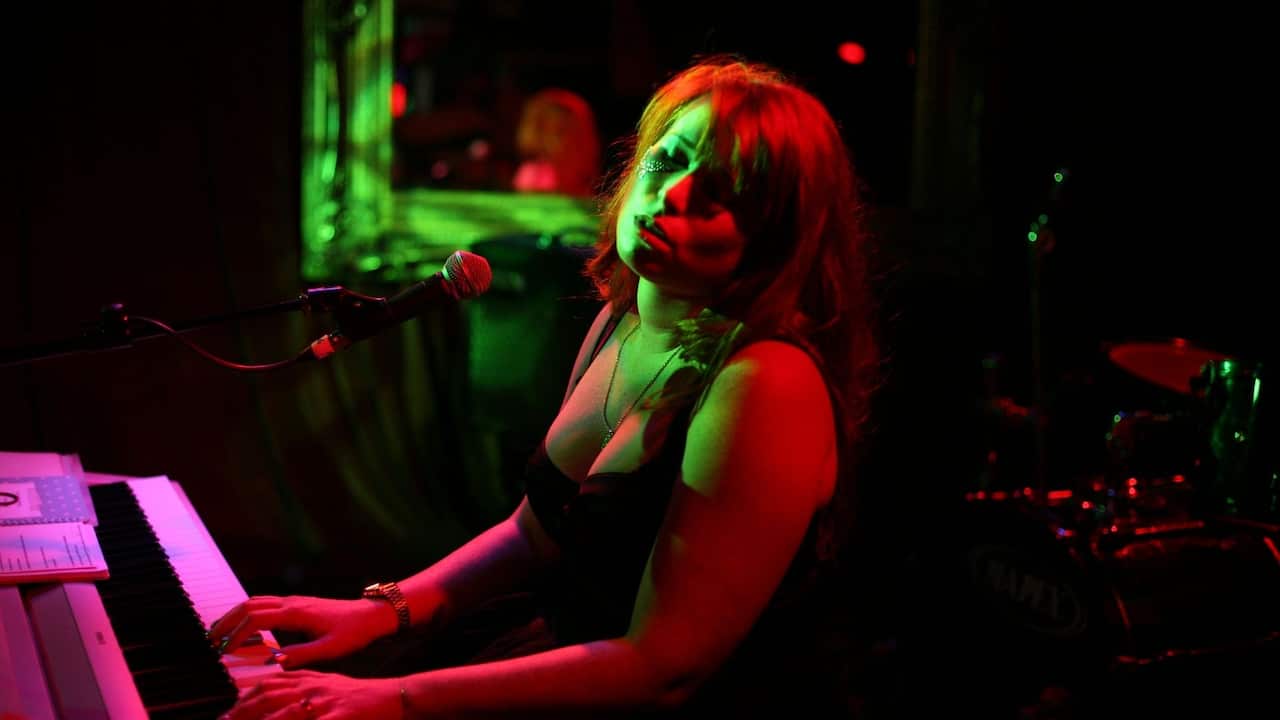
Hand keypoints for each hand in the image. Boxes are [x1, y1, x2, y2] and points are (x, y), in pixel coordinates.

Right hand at [210, 595, 393, 667]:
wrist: (371, 615)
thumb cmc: (354, 632)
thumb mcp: (330, 649)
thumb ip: (302, 655)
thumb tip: (275, 661)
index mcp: (296, 613)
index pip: (256, 619)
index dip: (236, 634)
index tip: (223, 650)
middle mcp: (292, 603)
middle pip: (249, 605)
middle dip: (226, 621)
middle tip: (209, 639)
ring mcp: (294, 601)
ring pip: (256, 602)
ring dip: (235, 615)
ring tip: (219, 632)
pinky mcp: (297, 604)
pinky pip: (265, 604)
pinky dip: (248, 613)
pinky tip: (244, 628)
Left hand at [222, 670, 399, 719]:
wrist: (394, 696)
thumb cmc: (357, 698)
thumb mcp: (325, 688)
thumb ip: (298, 688)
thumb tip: (267, 696)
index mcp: (308, 680)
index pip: (268, 685)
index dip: (243, 699)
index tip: (225, 714)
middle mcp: (313, 688)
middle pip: (270, 696)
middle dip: (242, 712)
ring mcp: (327, 702)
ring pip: (287, 713)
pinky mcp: (342, 716)